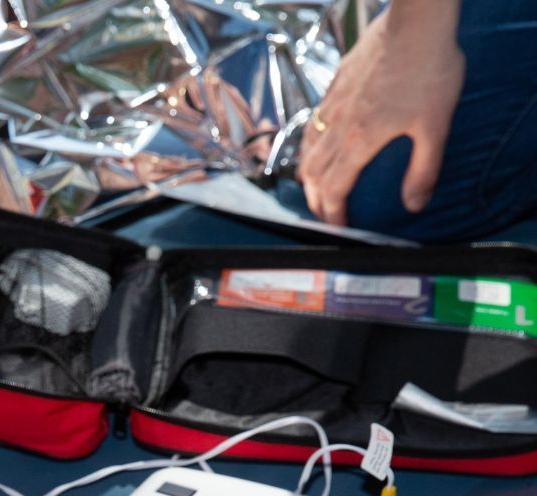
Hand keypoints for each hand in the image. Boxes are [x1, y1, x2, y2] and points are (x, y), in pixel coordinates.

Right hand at [298, 7, 464, 225]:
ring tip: (316, 187)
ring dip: (309, 174)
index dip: (333, 214)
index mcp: (358, 141)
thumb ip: (424, 170)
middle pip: (313, 175)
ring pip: (307, 149)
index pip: (333, 190)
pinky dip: (311, 143)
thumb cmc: (429, 68)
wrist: (417, 18)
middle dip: (316, 200)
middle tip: (326, 213)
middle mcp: (337, 125)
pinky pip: (313, 122)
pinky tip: (321, 143)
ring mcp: (333, 103)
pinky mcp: (336, 83)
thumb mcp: (436, 126)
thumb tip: (416, 205)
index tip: (340, 227)